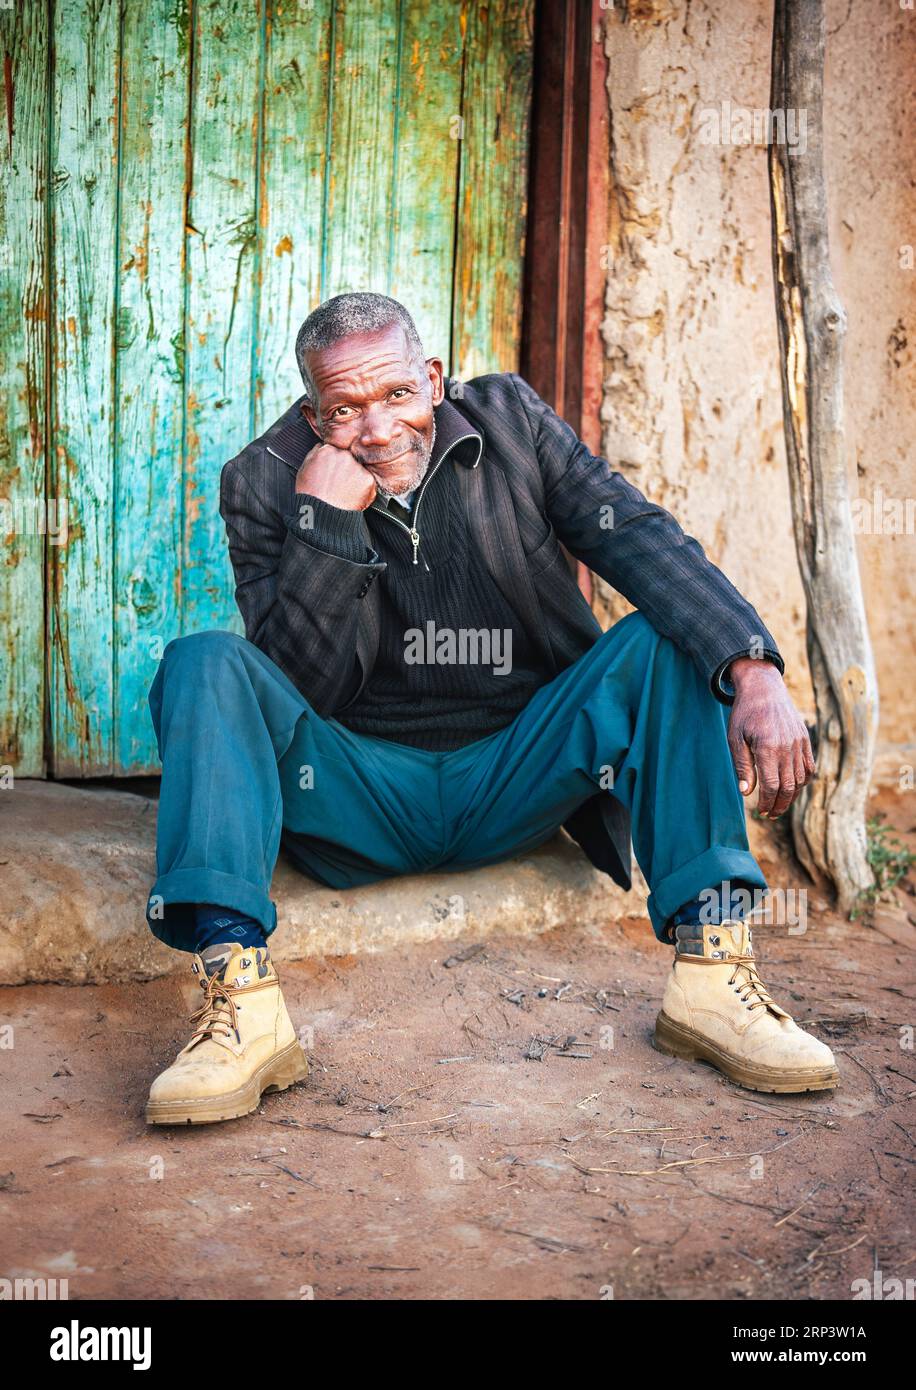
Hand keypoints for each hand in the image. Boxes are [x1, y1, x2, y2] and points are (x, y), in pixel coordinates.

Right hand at [295, 442, 376, 510]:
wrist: (321, 515)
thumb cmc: (310, 495)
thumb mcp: (304, 469)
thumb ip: (314, 453)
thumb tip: (322, 445)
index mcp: (327, 450)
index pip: (337, 450)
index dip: (335, 463)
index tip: (333, 474)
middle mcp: (344, 455)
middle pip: (349, 458)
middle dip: (346, 469)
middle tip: (338, 485)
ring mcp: (357, 467)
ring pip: (359, 469)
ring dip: (355, 479)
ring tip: (344, 493)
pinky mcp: (368, 480)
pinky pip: (368, 482)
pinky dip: (364, 490)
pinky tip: (352, 497)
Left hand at [726, 658, 815, 817]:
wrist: (763, 688)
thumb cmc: (745, 714)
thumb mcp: (735, 739)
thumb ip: (743, 766)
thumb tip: (746, 792)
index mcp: (768, 747)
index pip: (771, 785)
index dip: (767, 802)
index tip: (761, 812)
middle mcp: (787, 747)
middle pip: (788, 786)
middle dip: (780, 804)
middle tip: (771, 815)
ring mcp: (799, 743)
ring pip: (801, 779)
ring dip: (792, 796)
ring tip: (780, 805)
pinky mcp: (805, 739)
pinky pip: (809, 766)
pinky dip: (803, 780)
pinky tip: (793, 788)